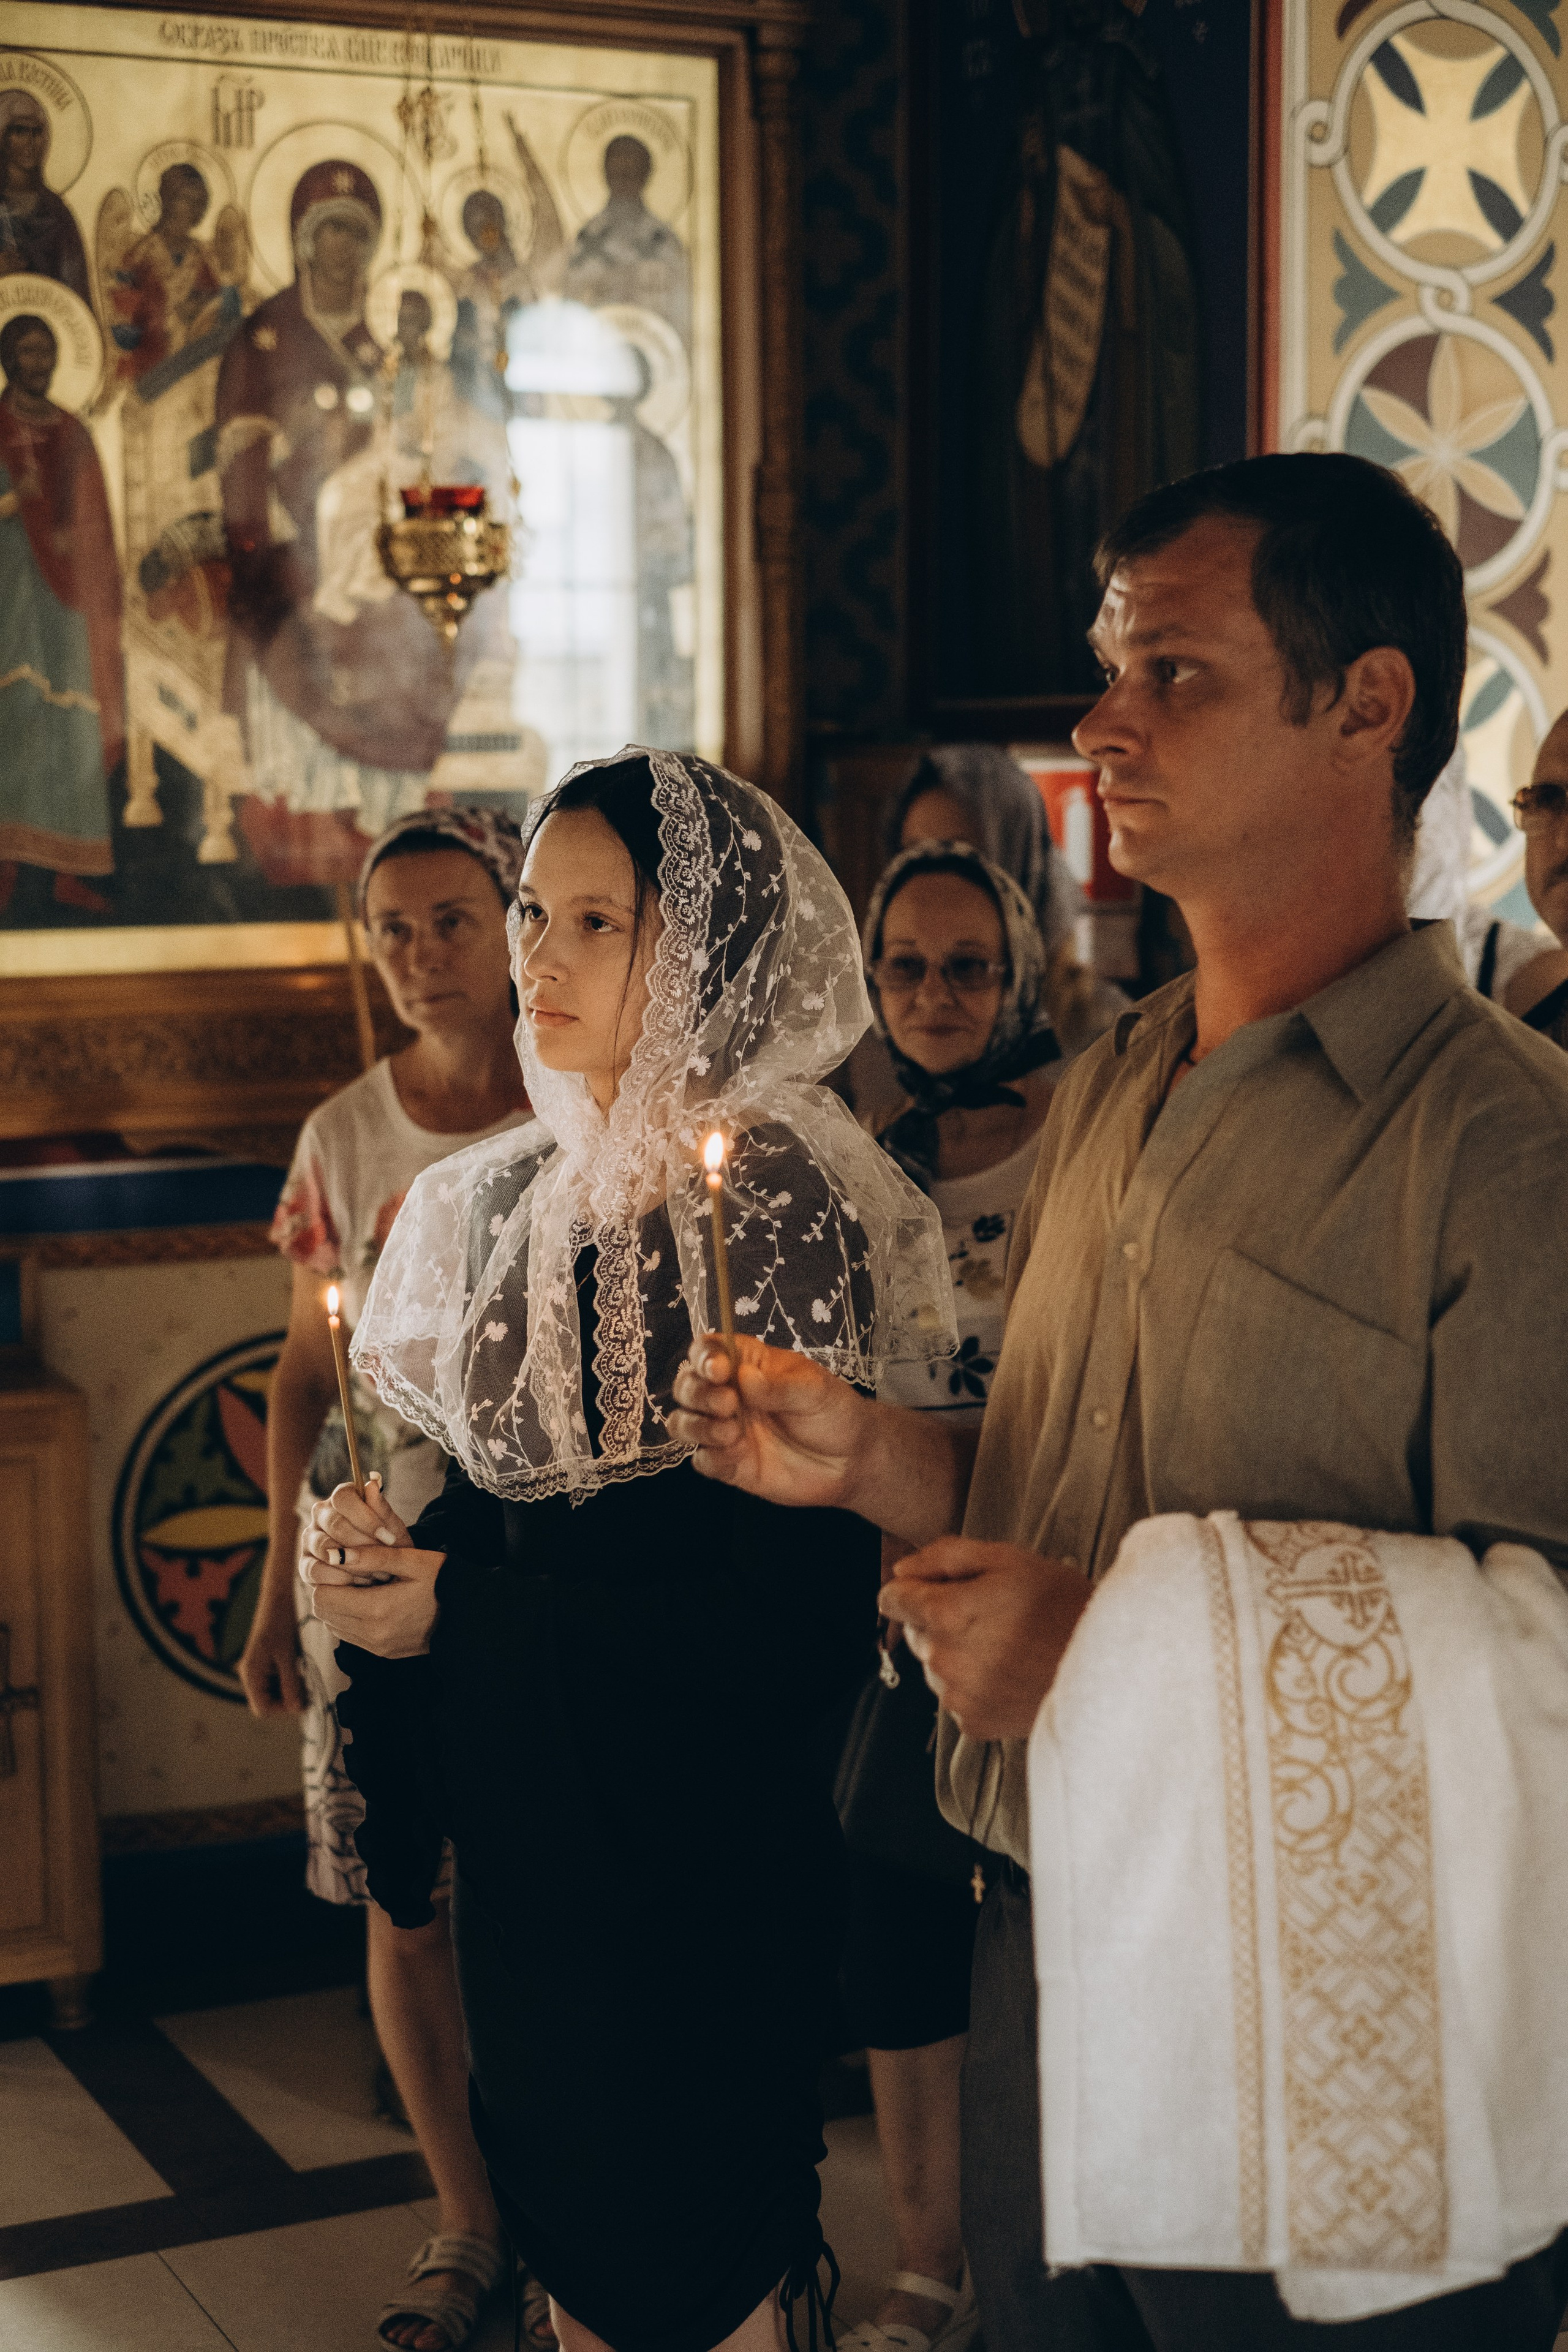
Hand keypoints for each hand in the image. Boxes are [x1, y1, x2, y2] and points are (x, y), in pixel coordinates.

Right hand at [237, 1584, 304, 1715]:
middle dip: (288, 1698)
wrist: (278, 1596)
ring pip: (273, 1692)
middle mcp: (249, 1674)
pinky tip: (299, 1667)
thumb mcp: (288, 1655)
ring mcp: (257, 1668)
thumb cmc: (282, 1623)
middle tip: (307, 1685)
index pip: (262, 1709)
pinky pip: (276, 1680)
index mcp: (250, 1674)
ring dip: (290, 1688)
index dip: (283, 1709)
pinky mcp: (265, 1662)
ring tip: (304, 1674)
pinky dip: (289, 1678)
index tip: (302, 1697)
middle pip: (267, 1702)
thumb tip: (298, 1710)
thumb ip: (291, 1684)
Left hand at [299, 1476, 443, 1658]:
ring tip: (362, 1585)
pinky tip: (369, 1601)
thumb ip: (372, 1556)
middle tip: (351, 1571)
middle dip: (330, 1589)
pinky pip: (349, 1635)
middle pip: (323, 1611)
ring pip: (332, 1625)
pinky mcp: (382, 1652)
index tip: (345, 1562)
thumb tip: (335, 1554)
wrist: (468, 1615)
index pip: (322, 1596)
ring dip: (338, 1604)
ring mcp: (377, 1646)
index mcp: (377, 1609)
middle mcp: (373, 1634)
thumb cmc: (442, 1581)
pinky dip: (349, 1618)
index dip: (327, 1576)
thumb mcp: (412, 1561)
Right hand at [669, 1335, 871, 1511]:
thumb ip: (778, 1385)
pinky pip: (702, 1461)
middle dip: (698, 1392)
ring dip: (697, 1425)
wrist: (852, 1461)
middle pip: (687, 1385)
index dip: (704, 1357)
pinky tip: (735, 1455)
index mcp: (746, 1364)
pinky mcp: (730, 1464)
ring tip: (732, 1430)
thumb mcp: (814, 1389)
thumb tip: (743, 1376)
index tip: (719, 1369)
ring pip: (683, 1423)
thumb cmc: (834, 1411)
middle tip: (730, 1403)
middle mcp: (728, 1394)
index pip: (707, 1351)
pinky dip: (710, 1457)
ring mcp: (726, 1430)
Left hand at [879, 1539, 1090, 1738]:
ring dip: (959, 1653)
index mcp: (948, 1614)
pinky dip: (975, 1684)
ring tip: (1009, 1645)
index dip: (914, 1587)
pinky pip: (957, 1697)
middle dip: (942, 1619)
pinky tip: (1010, 1672)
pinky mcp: (974, 1723)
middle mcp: (944, 1659)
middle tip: (993, 1613)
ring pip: (936, 1666)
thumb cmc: (1065, 1609)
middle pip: (917, 1632)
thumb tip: (903, 1570)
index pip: (893, 1599)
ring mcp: (958, 1695)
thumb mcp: (1009, 1559)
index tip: (935, 1587)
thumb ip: (945, 1557)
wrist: (1109, 1669)